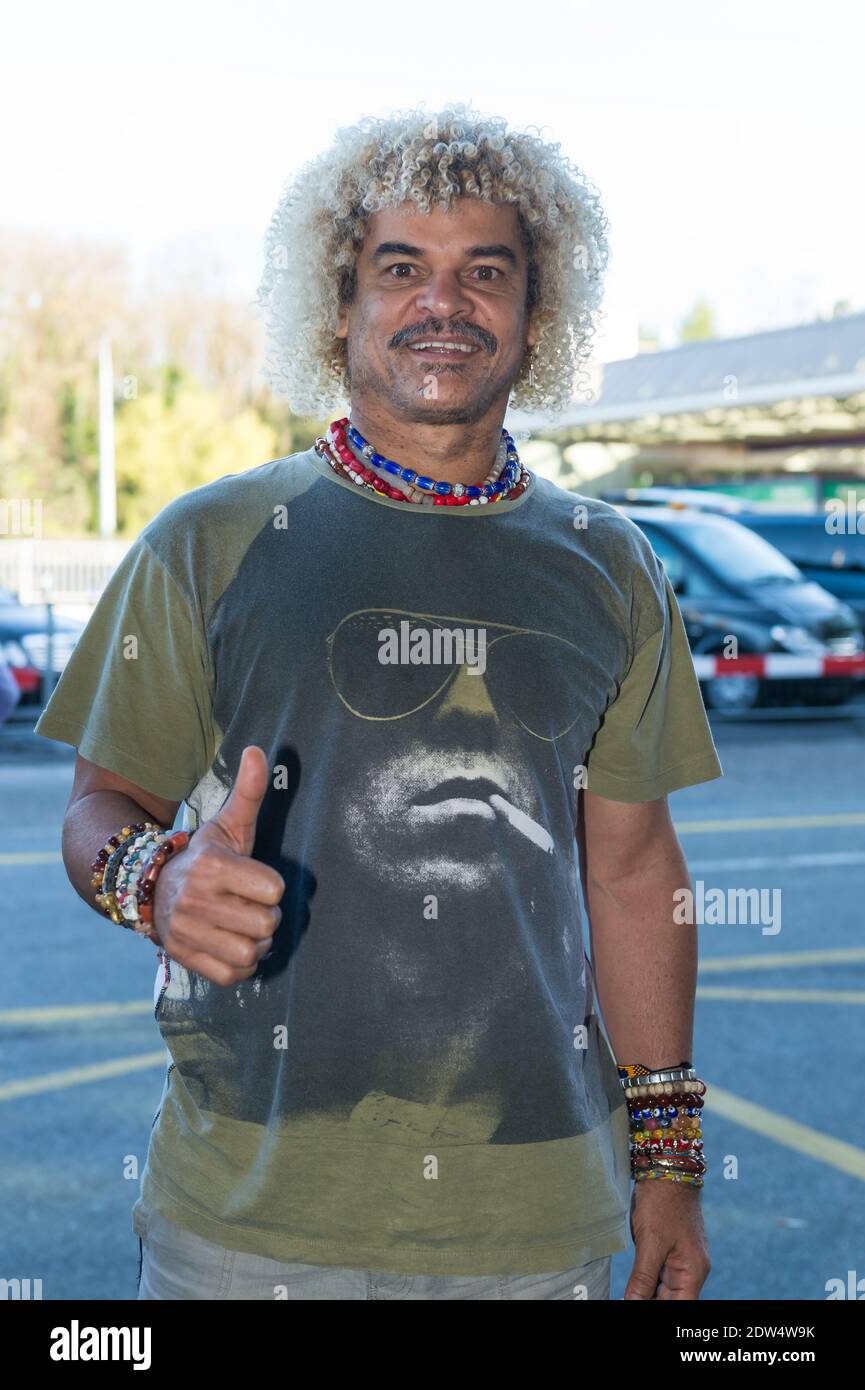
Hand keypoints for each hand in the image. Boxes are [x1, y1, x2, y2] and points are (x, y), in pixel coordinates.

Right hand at [150, 745, 284, 985]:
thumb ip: (248, 792)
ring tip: (244, 928)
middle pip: (266, 924)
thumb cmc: (204, 856)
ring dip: (256, 944)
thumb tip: (257, 750)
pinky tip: (232, 946)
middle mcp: (195, 899)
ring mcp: (187, 931)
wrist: (151, 887)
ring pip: (251, 952)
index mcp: (212, 865)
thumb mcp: (226, 824)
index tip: (255, 880)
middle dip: (266, 917)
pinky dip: (240, 966)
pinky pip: (233, 975)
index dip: (271, 886)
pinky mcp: (184, 958)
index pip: (274, 889)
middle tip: (251, 907)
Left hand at [623, 1178, 710, 1299]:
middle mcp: (690, 1269)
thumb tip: (632, 1303)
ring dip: (646, 1295)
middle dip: (649, 1302)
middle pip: (671, 1300)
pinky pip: (657, 1274)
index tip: (637, 1306)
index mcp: (693, 1271)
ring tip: (627, 1296)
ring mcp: (680, 1259)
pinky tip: (631, 1288)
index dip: (659, 1311)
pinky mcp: (669, 1250)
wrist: (666, 1169)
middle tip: (627, 1300)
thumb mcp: (650, 1242)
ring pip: (662, 1289)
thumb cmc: (663, 1202)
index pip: (680, 1306)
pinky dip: (645, 1283)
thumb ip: (643, 1277)